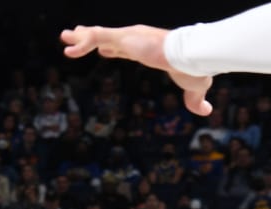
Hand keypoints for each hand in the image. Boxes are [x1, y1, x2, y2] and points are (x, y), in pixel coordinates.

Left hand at [61, 25, 212, 115]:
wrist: (193, 56)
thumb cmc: (194, 67)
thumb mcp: (195, 86)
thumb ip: (195, 99)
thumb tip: (205, 111)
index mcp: (148, 48)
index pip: (127, 47)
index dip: (114, 48)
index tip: (105, 50)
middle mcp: (137, 39)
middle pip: (109, 37)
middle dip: (92, 37)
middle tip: (77, 37)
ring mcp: (130, 37)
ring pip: (99, 34)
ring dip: (81, 37)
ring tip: (64, 38)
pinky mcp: (126, 38)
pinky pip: (97, 37)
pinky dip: (83, 43)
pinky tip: (69, 51)